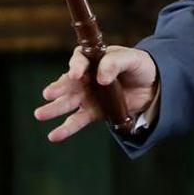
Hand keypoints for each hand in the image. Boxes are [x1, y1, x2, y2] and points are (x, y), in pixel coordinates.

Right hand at [34, 45, 157, 142]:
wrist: (153, 86)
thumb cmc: (140, 67)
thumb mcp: (132, 59)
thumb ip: (115, 63)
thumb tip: (101, 78)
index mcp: (94, 59)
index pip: (79, 59)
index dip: (76, 66)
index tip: (75, 74)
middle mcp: (87, 77)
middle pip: (69, 82)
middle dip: (59, 88)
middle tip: (49, 94)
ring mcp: (89, 95)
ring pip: (69, 102)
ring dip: (55, 109)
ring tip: (40, 114)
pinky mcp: (95, 111)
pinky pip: (78, 120)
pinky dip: (66, 128)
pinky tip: (54, 135)